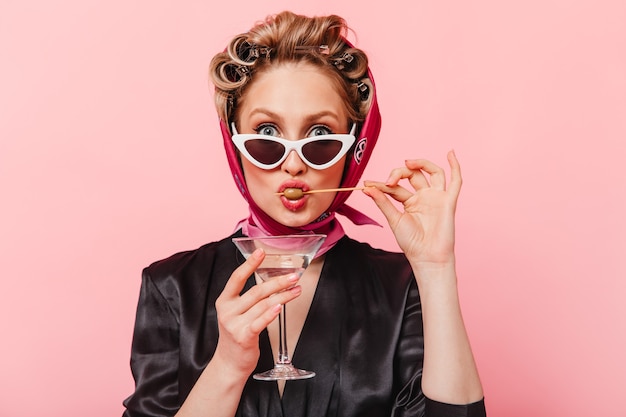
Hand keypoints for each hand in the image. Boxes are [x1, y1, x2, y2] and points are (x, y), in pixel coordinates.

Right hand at [213, 248, 301, 375]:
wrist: (229, 362)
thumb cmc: (237, 334)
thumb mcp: (235, 312)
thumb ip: (248, 298)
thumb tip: (272, 280)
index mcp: (224, 301)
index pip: (236, 278)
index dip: (250, 264)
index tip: (261, 252)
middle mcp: (227, 311)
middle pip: (256, 291)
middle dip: (277, 282)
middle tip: (293, 276)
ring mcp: (234, 324)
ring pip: (263, 305)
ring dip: (283, 296)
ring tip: (296, 290)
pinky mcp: (244, 337)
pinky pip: (260, 322)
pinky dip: (271, 313)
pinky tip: (280, 306)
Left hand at [363, 150, 461, 267]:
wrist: (426, 257)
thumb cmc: (411, 243)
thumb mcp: (394, 220)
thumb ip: (383, 202)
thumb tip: (367, 188)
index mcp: (409, 201)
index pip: (395, 186)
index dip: (381, 184)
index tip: (367, 184)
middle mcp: (424, 196)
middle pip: (413, 174)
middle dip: (399, 173)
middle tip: (389, 181)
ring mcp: (436, 197)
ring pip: (433, 172)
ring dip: (421, 163)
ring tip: (407, 163)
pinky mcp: (448, 201)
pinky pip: (455, 181)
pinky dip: (455, 166)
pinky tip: (450, 154)